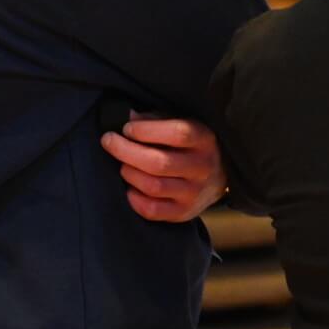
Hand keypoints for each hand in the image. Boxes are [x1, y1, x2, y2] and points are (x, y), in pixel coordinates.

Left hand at [99, 114, 227, 222]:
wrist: (218, 176)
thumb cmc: (190, 145)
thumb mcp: (181, 124)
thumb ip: (155, 120)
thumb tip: (128, 116)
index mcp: (205, 139)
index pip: (178, 134)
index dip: (146, 130)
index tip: (127, 128)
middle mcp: (203, 167)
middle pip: (160, 163)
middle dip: (126, 151)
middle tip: (109, 142)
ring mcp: (194, 193)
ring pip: (153, 186)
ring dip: (130, 174)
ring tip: (124, 165)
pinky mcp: (184, 212)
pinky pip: (151, 210)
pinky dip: (134, 198)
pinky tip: (131, 187)